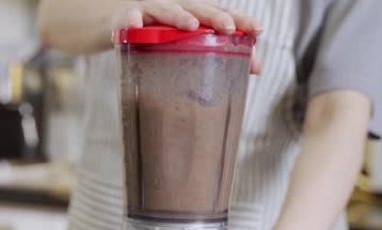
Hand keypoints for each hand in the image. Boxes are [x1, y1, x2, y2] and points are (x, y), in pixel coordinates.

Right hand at [111, 0, 261, 73]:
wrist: (125, 18)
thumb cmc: (164, 32)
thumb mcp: (191, 41)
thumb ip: (223, 53)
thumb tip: (256, 69)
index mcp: (197, 13)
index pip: (222, 13)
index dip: (240, 20)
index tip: (256, 30)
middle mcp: (179, 7)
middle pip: (199, 9)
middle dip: (214, 17)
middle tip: (227, 28)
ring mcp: (154, 9)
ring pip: (167, 10)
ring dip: (179, 17)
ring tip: (190, 26)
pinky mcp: (130, 15)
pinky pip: (131, 17)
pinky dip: (132, 20)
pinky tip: (135, 26)